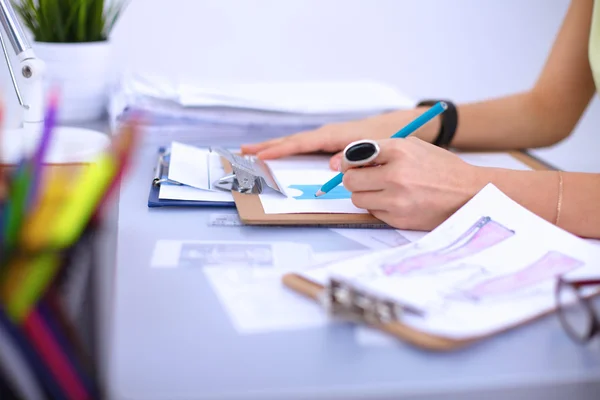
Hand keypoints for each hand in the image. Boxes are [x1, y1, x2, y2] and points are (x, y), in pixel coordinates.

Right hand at [241, 108, 434, 170]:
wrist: (395, 127)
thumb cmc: (384, 137)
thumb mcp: (370, 148)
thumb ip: (352, 156)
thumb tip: (331, 165)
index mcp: (332, 136)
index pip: (300, 143)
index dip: (280, 150)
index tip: (261, 155)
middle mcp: (325, 135)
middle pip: (291, 141)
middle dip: (268, 146)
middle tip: (244, 151)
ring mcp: (325, 138)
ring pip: (295, 143)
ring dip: (274, 147)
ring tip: (253, 152)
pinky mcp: (329, 142)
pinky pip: (302, 146)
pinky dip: (287, 149)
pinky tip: (279, 154)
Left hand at [341, 137, 486, 230]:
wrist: (469, 193)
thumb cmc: (441, 168)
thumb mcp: (414, 146)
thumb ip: (383, 149)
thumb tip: (352, 159)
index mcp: (399, 152)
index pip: (353, 156)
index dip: (350, 161)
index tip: (353, 164)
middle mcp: (395, 176)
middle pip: (350, 180)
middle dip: (354, 179)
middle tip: (365, 178)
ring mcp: (396, 200)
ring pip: (357, 199)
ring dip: (364, 194)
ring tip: (381, 189)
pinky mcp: (399, 219)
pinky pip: (373, 213)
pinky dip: (378, 207)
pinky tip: (395, 200)